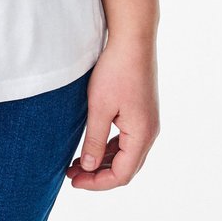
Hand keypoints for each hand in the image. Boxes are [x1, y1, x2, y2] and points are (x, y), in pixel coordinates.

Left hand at [65, 36, 159, 190]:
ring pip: (126, 154)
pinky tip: (92, 144)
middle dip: (98, 174)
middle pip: (126, 167)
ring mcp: (147, 122)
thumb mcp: (99, 107)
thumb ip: (94, 139)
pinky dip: (110, 147)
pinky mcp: (142, 111)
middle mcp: (149, 132)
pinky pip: (127, 139)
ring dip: (103, 160)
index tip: (74, 180)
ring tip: (77, 162)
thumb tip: (87, 167)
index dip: (97, 182)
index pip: (121, 174)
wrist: (133, 39)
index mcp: (142, 135)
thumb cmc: (115, 70)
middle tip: (71, 174)